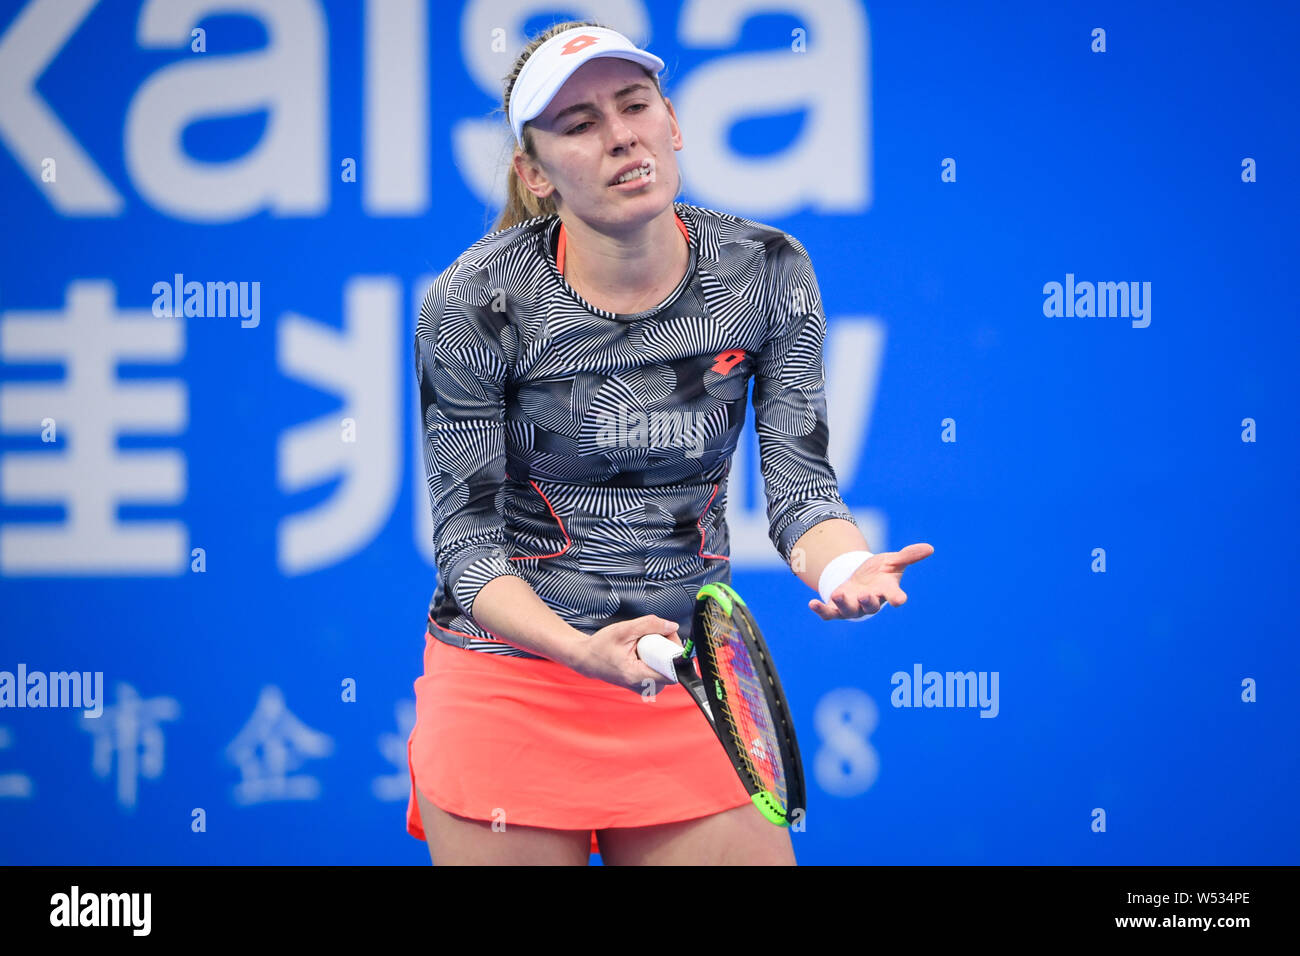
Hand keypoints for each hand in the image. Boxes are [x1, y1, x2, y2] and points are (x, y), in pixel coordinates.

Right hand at [569, 614, 683, 695]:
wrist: (586, 658)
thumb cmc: (600, 646)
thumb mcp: (624, 629)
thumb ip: (650, 625)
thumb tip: (673, 626)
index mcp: (636, 675)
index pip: (671, 673)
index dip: (673, 654)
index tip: (667, 639)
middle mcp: (641, 686)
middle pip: (670, 671)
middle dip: (666, 651)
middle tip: (652, 638)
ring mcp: (642, 688)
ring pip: (666, 671)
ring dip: (660, 655)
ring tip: (644, 646)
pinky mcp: (642, 686)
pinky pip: (658, 672)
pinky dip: (655, 660)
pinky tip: (642, 653)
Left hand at [809, 543, 934, 619]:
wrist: (859, 580)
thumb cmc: (880, 573)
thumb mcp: (893, 561)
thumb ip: (908, 556)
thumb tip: (930, 548)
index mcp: (885, 591)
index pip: (894, 596)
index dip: (897, 598)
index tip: (900, 600)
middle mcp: (870, 602)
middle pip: (871, 606)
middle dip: (869, 602)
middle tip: (867, 595)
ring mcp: (853, 606)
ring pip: (849, 610)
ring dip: (844, 604)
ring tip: (837, 594)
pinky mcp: (836, 607)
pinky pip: (829, 613)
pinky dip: (821, 610)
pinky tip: (812, 603)